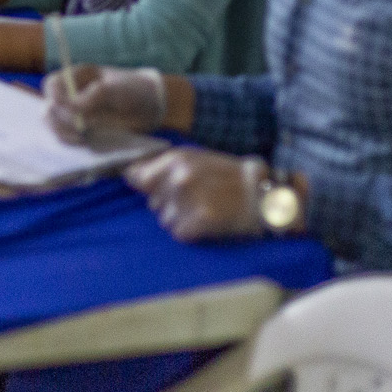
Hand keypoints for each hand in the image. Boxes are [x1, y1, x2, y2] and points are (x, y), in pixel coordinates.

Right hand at [44, 65, 166, 142]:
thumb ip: (95, 95)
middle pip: (48, 109)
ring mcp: (75, 116)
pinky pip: (69, 140)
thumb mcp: (117, 89)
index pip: (52, 85)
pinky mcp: (83, 133)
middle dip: (58, 120)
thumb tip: (72, 107)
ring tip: (82, 138)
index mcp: (77, 78)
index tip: (66, 106)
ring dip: (63, 134)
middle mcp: (71, 97)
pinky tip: (85, 144)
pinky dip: (72, 143)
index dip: (54, 96)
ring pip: (55, 127)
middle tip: (77, 128)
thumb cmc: (134, 90)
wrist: (151, 107)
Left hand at [124, 148, 268, 241]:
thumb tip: (129, 176)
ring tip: (202, 211)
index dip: (144, 186)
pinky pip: (179, 232)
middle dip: (168, 203)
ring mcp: (189, 200)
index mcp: (178, 158)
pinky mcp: (199, 222)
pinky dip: (190, 231)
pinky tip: (206, 223)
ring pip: (164, 219)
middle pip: (152, 202)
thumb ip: (164, 166)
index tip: (154, 191)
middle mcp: (179, 177)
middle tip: (194, 200)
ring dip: (179, 219)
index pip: (137, 176)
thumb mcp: (197, 159)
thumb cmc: (229, 176)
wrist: (262, 195)